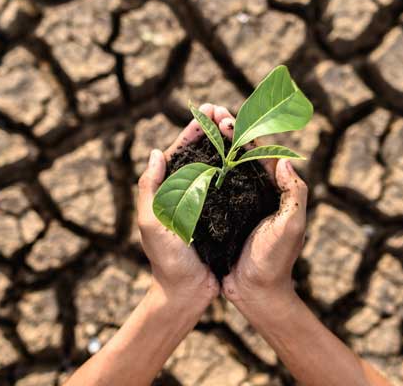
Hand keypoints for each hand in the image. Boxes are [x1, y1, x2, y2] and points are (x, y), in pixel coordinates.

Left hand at [136, 108, 221, 306]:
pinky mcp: (222, 215)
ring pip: (217, 166)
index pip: (179, 153)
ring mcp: (205, 203)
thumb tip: (157, 152)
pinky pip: (231, 186)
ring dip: (227, 145)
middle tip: (226, 110)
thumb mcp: (152, 223)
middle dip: (212, 130)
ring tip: (240, 125)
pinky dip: (239, 169)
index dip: (193, 130)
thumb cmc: (167, 260)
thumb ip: (150, 189)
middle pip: (200, 154)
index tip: (207, 110)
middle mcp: (186, 193)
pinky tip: (251, 157)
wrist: (187, 293)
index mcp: (167, 191)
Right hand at [209, 106, 307, 306]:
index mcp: (275, 191)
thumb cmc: (275, 261)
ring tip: (199, 126)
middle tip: (209, 111)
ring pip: (225, 167)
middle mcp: (257, 193)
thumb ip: (295, 194)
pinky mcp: (223, 217)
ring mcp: (239, 204)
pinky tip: (188, 160)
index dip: (244, 133)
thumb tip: (286, 160)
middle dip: (226, 131)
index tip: (226, 117)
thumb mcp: (291, 226)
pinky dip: (203, 171)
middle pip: (241, 154)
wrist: (256, 293)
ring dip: (213, 146)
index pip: (260, 153)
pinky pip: (212, 188)